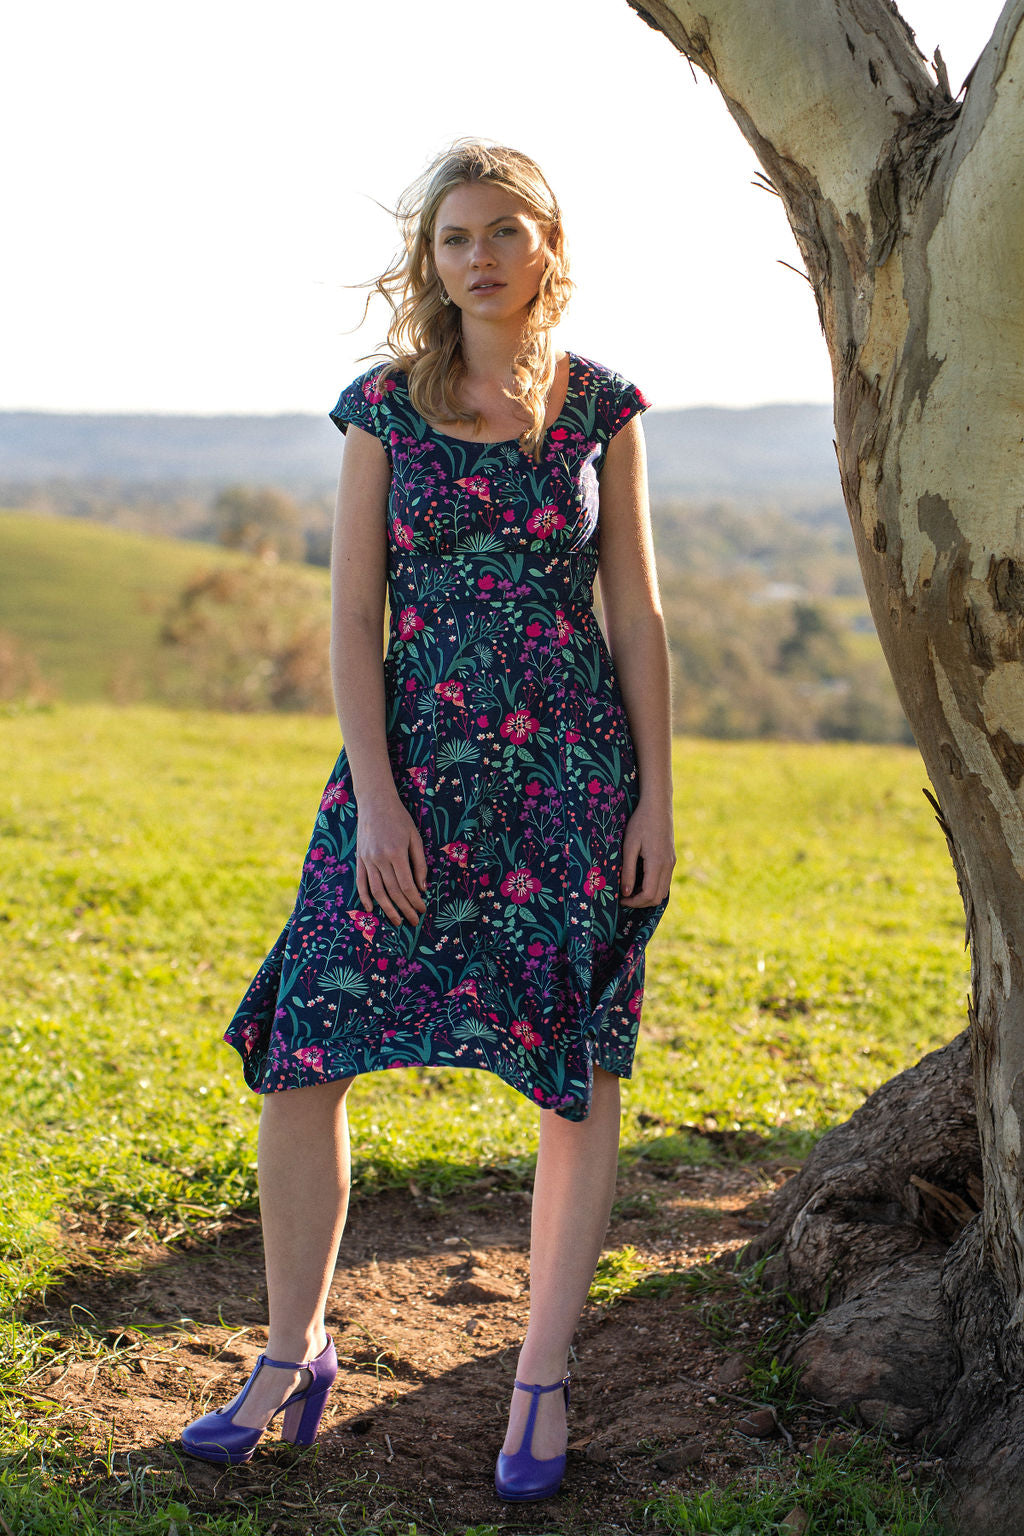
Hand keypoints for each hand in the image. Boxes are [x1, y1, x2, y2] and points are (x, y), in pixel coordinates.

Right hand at [355, 788, 428, 927]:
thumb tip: (422, 887)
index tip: (422, 910)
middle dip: (404, 909)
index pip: (407, 885)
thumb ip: (419, 863)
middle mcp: (380, 859)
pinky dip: (365, 897)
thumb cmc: (399, 819)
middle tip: (413, 921)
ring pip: (377, 891)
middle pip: (393, 892)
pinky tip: (371, 909)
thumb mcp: (415, 838)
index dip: (415, 901)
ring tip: (396, 921)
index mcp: (397, 853)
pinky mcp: (360, 859)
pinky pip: (361, 882)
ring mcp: (368, 860)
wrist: (375, 803)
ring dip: (387, 909)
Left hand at [619, 798, 674, 908]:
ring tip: (630, 889)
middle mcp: (668, 866)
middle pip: (658, 897)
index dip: (634, 902)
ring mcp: (672, 863)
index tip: (620, 899)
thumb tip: (626, 893)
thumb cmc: (640, 822)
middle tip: (624, 897)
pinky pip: (664, 881)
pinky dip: (653, 887)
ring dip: (647, 895)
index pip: (649, 895)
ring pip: (663, 891)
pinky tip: (639, 880)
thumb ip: (628, 871)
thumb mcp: (629, 845)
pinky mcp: (671, 859)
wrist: (657, 805)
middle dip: (641, 902)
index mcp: (657, 863)